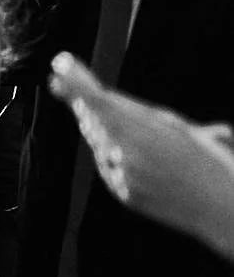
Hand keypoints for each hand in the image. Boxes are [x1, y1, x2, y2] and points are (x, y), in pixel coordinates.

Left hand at [51, 53, 233, 258]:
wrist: (226, 211)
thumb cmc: (215, 165)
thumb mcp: (185, 130)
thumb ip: (148, 117)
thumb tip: (106, 103)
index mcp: (147, 130)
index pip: (100, 101)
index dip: (76, 83)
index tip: (60, 65)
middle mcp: (129, 154)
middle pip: (93, 119)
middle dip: (82, 102)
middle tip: (63, 84)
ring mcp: (124, 176)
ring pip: (98, 142)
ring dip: (96, 126)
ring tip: (98, 116)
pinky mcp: (124, 194)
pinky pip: (107, 167)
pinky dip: (110, 156)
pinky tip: (123, 152)